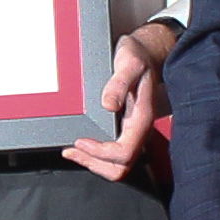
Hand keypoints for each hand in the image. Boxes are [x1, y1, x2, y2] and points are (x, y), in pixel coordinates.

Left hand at [68, 25, 174, 182]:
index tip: (81, 141)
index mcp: (142, 119)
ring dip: (93, 162)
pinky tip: (81, 145)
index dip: (101, 152)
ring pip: (117, 165)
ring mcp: (132, 131)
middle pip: (121, 167)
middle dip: (95, 163)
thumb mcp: (129, 64)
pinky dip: (95, 155)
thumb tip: (108, 105)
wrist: (147, 52)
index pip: (125, 152)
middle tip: (72, 151)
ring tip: (73, 152)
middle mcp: (138, 130)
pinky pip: (113, 153)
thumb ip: (119, 83)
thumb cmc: (138, 58)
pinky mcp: (125, 129)